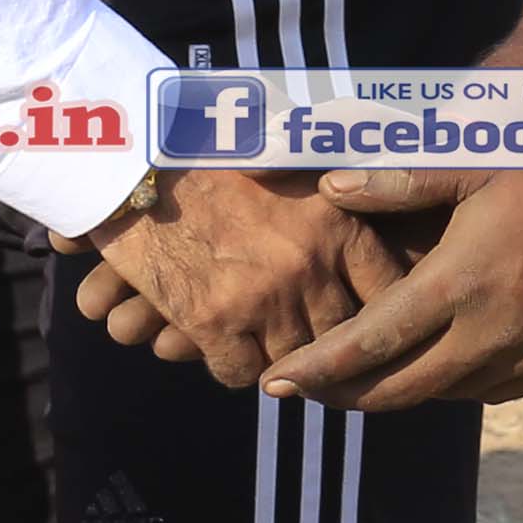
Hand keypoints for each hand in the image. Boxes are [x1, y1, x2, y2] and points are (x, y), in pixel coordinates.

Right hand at [72, 163, 409, 386]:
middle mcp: (307, 263)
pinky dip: (233, 365)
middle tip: (317, 341)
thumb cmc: (213, 150)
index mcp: (336, 219)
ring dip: (281, 356)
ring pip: (293, 360)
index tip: (377, 318)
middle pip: (341, 333)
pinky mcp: (211, 321)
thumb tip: (381, 199)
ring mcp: (261, 297)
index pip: (388, 287)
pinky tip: (224, 346)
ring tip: (269, 343)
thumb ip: (338, 188)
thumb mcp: (292, 157)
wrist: (134, 157)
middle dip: (330, 340)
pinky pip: (239, 372)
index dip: (385, 309)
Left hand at [261, 162, 522, 413]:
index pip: (369, 344)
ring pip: (447, 394)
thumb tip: (331, 186)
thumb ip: (399, 180)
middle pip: (401, 388)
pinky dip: (458, 385)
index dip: (317, 370)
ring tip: (368, 378)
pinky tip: (443, 366)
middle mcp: (492, 332)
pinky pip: (495, 390)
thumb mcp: (475, 162)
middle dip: (347, 396)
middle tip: (309, 392)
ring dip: (403, 391)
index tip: (276, 385)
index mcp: (460, 283)